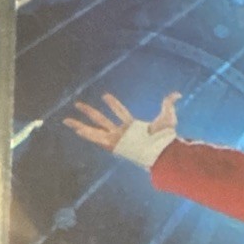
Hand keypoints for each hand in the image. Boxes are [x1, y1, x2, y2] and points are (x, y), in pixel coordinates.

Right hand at [62, 90, 180, 150]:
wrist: (163, 150)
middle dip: (90, 112)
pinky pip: (95, 138)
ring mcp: (116, 139)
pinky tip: (73, 128)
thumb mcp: (168, 117)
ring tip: (66, 120)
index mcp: (133, 127)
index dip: (113, 104)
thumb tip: (178, 94)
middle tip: (78, 104)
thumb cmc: (166, 137)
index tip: (105, 96)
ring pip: (94, 130)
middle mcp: (122, 133)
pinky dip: (84, 133)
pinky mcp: (113, 144)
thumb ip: (169, 104)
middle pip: (103, 120)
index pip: (120, 113)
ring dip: (80, 124)